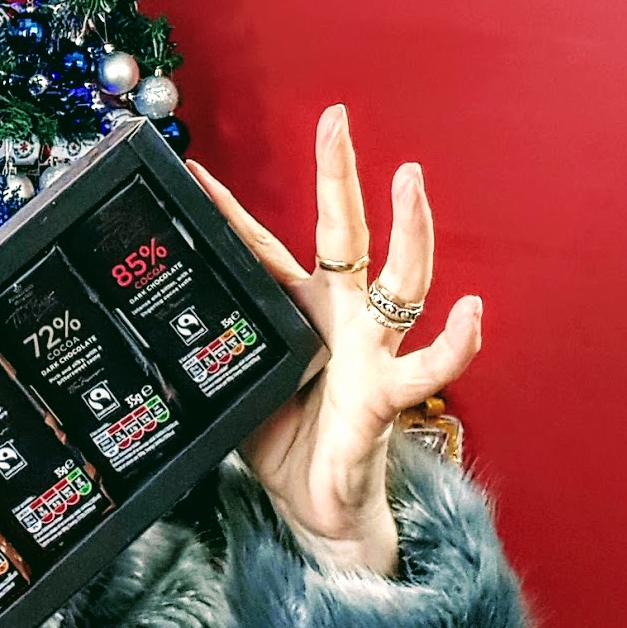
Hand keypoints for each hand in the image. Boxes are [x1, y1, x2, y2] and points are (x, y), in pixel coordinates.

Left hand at [188, 105, 482, 574]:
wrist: (316, 508)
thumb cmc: (282, 442)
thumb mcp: (236, 381)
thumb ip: (215, 347)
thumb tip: (153, 325)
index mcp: (298, 310)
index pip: (260, 247)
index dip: (228, 210)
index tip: (193, 169)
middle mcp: (340, 317)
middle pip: (345, 233)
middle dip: (339, 174)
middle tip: (336, 119)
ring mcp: (369, 350)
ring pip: (400, 279)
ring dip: (409, 229)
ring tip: (410, 178)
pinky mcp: (386, 395)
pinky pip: (428, 366)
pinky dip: (454, 342)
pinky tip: (473, 311)